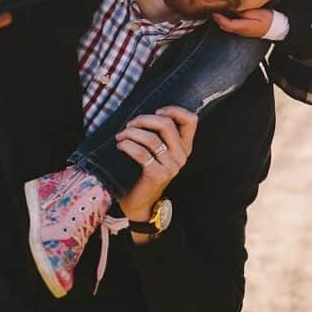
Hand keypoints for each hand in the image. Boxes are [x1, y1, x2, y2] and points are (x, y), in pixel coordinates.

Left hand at [115, 106, 198, 229]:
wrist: (139, 201)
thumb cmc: (144, 171)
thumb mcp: (158, 151)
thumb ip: (160, 135)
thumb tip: (146, 114)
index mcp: (184, 147)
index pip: (191, 121)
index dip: (174, 110)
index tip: (157, 111)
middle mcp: (182, 156)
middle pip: (167, 125)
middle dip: (144, 120)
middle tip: (130, 124)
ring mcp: (172, 166)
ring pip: (151, 138)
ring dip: (131, 133)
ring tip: (121, 135)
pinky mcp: (158, 175)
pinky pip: (141, 153)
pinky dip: (127, 145)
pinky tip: (120, 146)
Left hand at [211, 8, 273, 37]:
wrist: (276, 28)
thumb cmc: (269, 19)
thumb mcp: (258, 13)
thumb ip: (245, 12)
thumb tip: (234, 10)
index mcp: (243, 26)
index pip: (226, 23)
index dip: (219, 18)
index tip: (213, 11)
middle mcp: (241, 31)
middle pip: (224, 27)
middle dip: (217, 19)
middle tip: (213, 9)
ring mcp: (242, 32)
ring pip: (227, 27)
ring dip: (221, 21)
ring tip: (218, 11)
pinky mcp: (244, 30)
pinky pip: (232, 26)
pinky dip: (226, 21)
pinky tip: (227, 15)